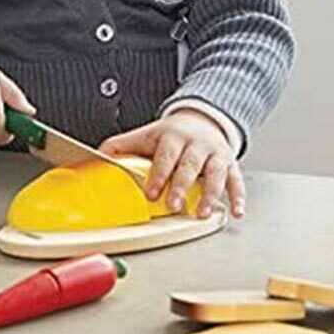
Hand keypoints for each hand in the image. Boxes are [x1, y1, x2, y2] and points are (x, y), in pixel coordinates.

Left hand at [99, 109, 245, 219]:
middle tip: (174, 205)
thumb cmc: (172, 134)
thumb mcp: (147, 134)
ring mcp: (215, 154)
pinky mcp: (230, 164)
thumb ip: (123, 146)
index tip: (151, 192)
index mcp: (173, 136)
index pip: (165, 154)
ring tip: (201, 214)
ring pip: (215, 174)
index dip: (159, 174)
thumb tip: (96, 157)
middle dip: (182, 186)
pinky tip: (235, 211)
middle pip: (190, 165)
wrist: (203, 120)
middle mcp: (196, 144)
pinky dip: (237, 197)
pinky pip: (236, 180)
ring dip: (210, 195)